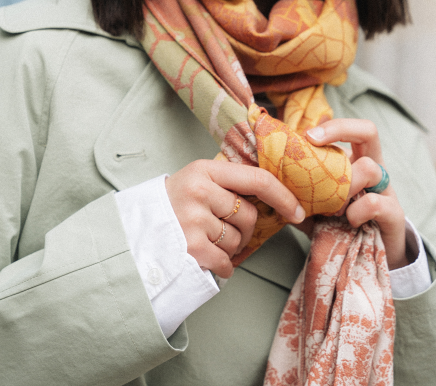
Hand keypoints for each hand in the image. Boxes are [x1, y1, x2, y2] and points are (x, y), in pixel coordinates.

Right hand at [165, 160, 304, 277]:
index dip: (283, 196)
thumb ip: (229, 183)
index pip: (257, 179)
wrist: (137, 228)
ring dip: (229, 245)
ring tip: (204, 237)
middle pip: (249, 216)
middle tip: (217, 225)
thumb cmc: (174, 203)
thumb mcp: (198, 180)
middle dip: (242, 227)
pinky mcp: (192, 248)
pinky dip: (222, 264)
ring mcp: (194, 220)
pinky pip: (227, 262)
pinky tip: (203, 255)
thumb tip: (277, 197)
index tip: (298, 211)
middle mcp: (199, 192)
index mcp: (204, 170)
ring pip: (239, 240)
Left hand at [306, 119, 408, 269]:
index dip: (332, 126)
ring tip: (330, 206)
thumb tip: (265, 179)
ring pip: (370, 168)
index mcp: (354, 162)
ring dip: (344, 184)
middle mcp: (373, 170)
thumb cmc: (337, 225)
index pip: (351, 129)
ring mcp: (386, 190)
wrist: (367, 259)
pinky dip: (357, 211)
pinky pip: (377, 203)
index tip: (306, 136)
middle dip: (339, 131)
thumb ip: (296, 190)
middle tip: (313, 146)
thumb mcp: (314, 204)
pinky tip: (348, 221)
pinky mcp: (393, 216)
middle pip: (368, 131)